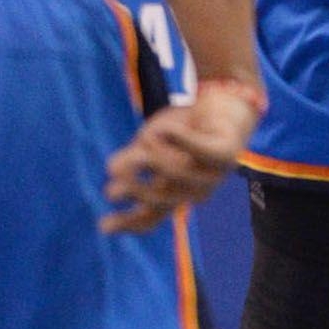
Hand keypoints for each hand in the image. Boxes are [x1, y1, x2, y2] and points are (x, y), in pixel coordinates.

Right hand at [102, 76, 262, 231]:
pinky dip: (184, 140)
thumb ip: (135, 157)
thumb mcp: (151, 142)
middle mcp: (193, 191)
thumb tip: (111, 168)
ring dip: (156, 155)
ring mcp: (212, 176)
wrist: (222, 102)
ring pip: (178, 172)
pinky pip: (202, 150)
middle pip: (161, 199)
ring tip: (145, 136)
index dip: (128, 223)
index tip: (103, 226)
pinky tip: (167, 129)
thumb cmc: (183, 127)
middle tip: (114, 187)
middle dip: (136, 192)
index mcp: (174, 193)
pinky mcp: (225, 153)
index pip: (150, 217)